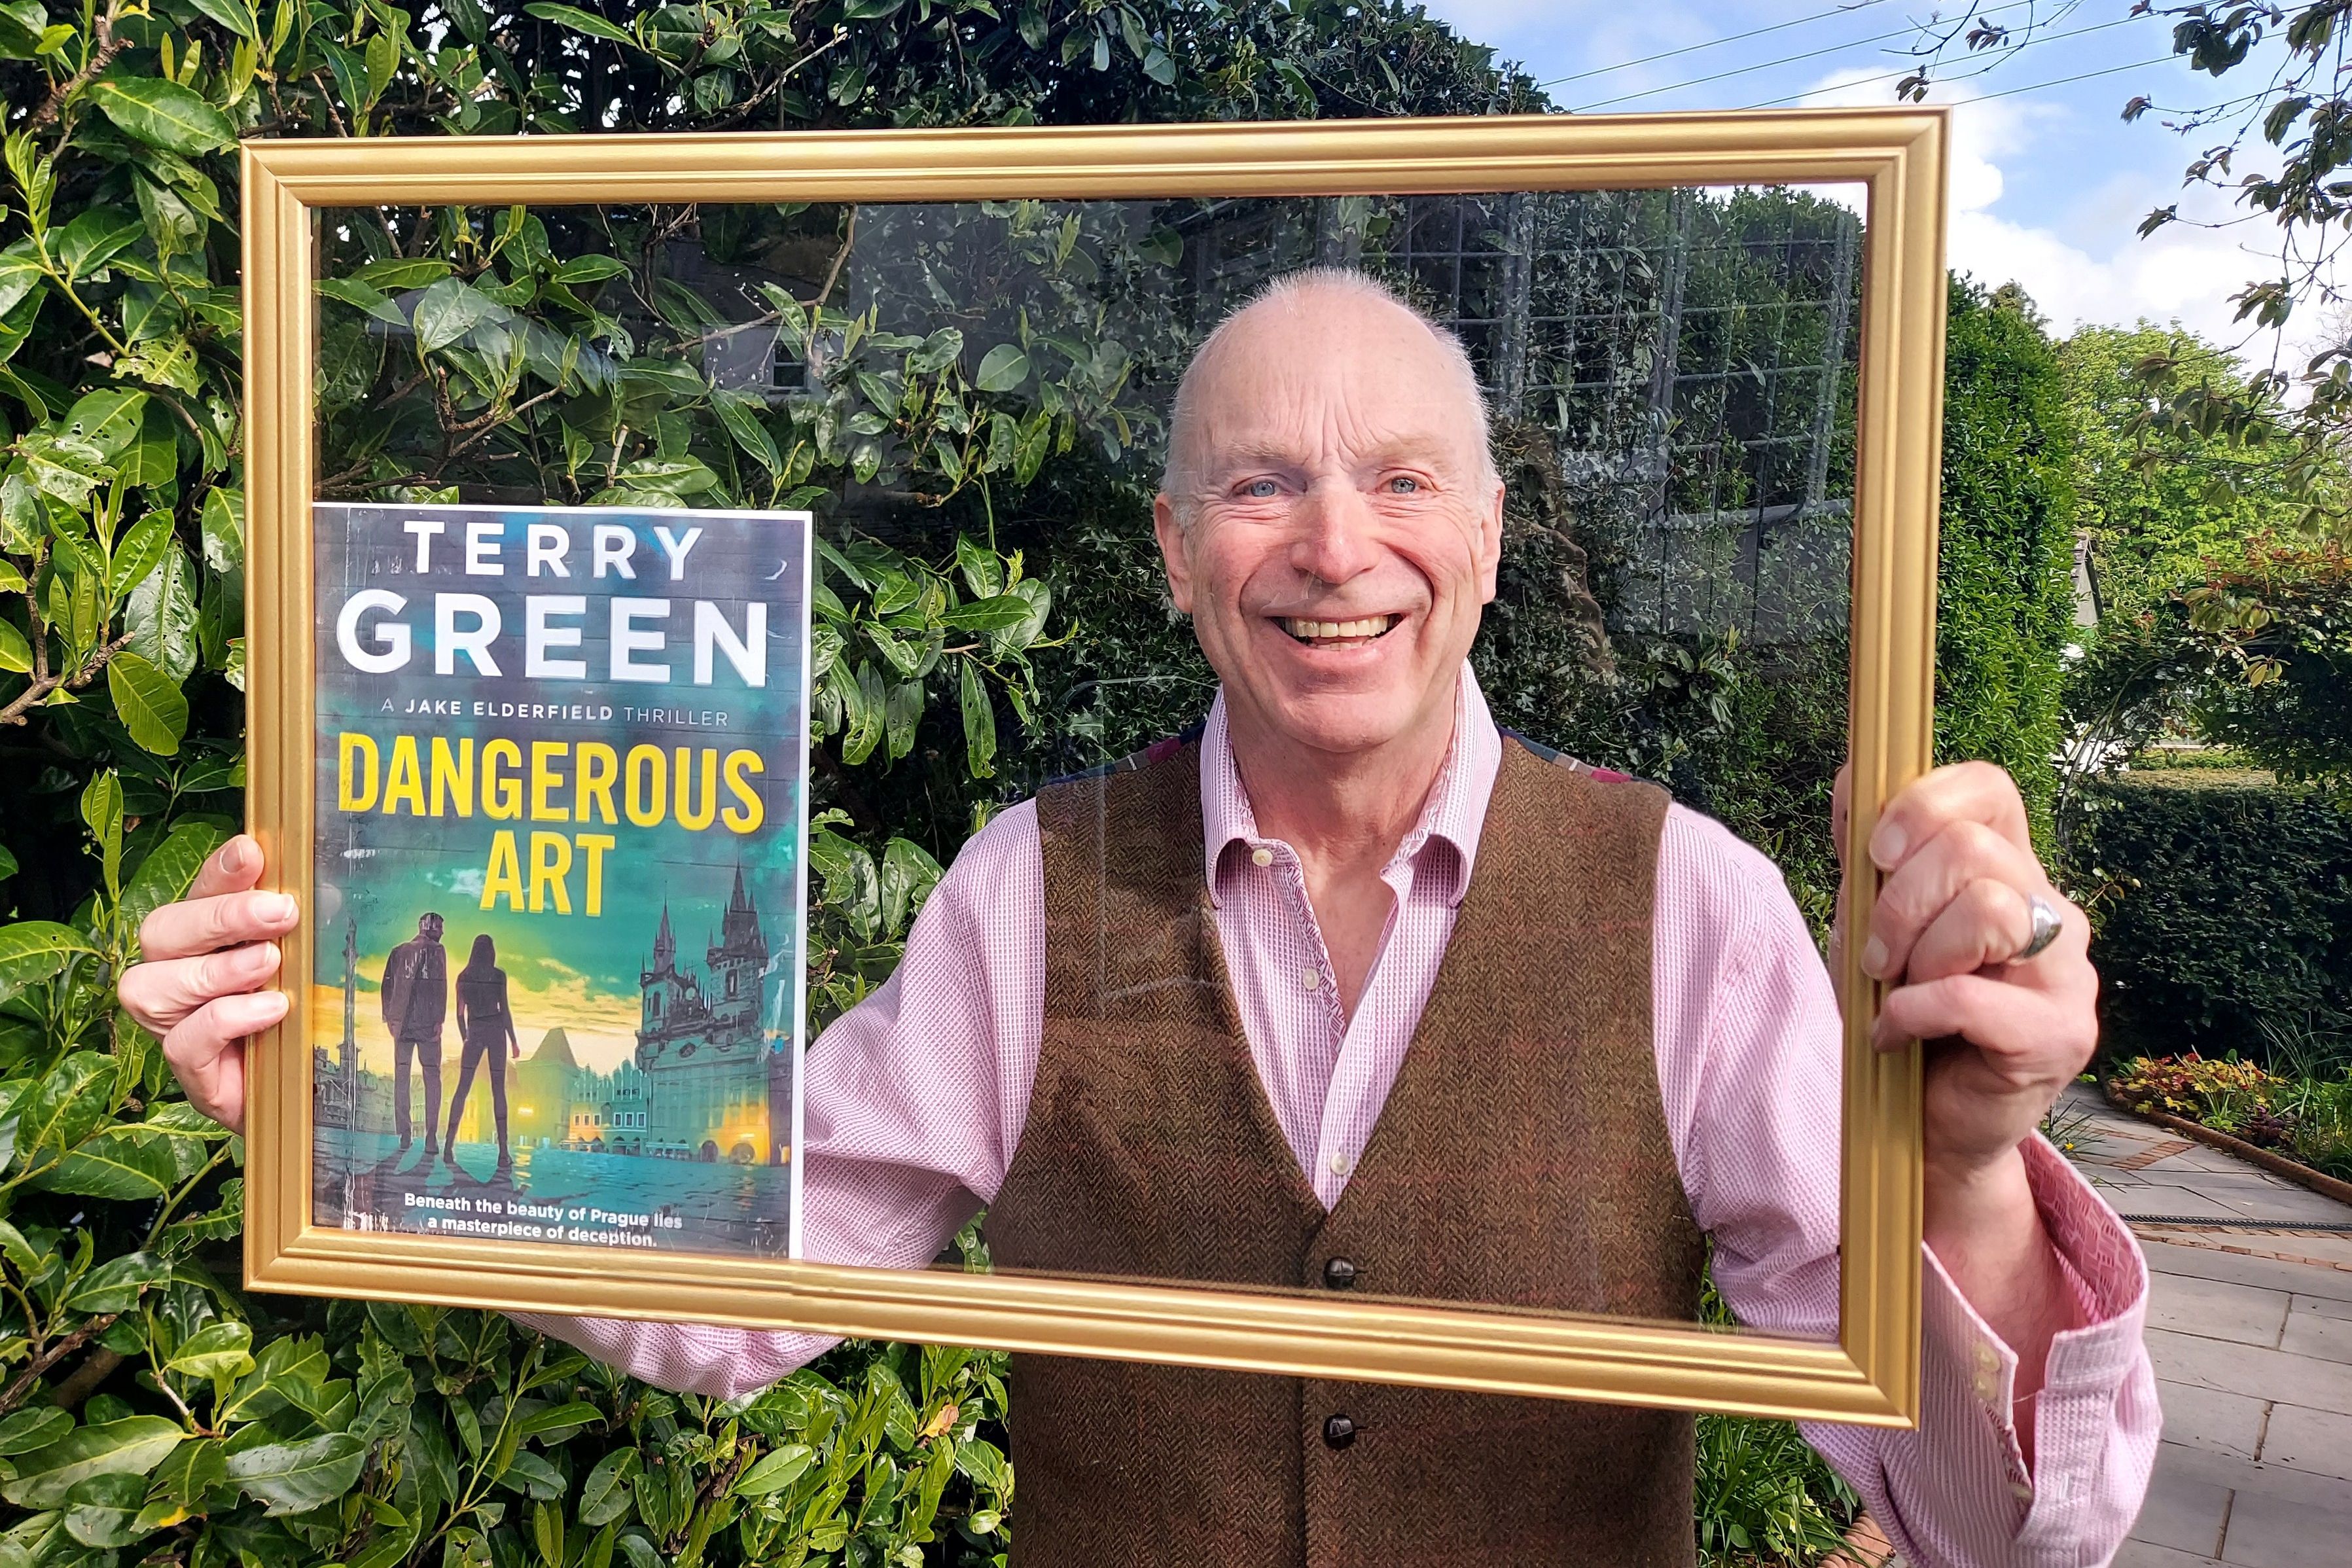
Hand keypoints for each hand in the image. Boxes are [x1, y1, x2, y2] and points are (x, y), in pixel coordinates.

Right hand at [115, 834, 299, 1133]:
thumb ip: (303, 930)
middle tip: (280, 911)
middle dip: (219, 917)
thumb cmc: (306, 1024)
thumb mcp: (309, 969)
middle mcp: (176, 979)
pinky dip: (227, 1018)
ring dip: (216, 969)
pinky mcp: (193, 1074)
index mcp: (205, 944)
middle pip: (161, 932)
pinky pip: (184, 1041)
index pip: (198, 895)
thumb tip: (322, 883)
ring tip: (270, 963)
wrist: (314, 1100)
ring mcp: (176, 1028)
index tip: (251, 850)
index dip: (219, 872)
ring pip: (153, 985)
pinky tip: (271, 1009)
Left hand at [1834, 762, 2097, 1182]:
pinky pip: (1970, 997)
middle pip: (1976, 850)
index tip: (1878, 852)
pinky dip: (1910, 1015)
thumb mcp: (1869, 924)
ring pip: (1989, 910)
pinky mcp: (2061, 1033)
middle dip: (1899, 904)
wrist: (1924, 1123)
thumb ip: (1865, 854)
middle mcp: (2053, 911)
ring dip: (1916, 958)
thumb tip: (1852, 772)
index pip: (1991, 788)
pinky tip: (1896, 1035)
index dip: (1927, 803)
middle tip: (1879, 958)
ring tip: (1899, 993)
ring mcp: (2068, 973)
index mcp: (2011, 870)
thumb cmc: (1901, 1014)